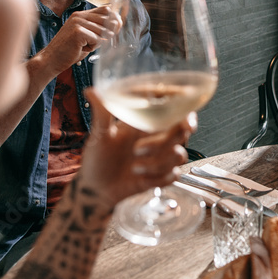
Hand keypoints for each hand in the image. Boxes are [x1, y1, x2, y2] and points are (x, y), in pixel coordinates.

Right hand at [36, 6, 121, 74]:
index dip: (114, 19)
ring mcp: (78, 22)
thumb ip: (98, 28)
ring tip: (85, 46)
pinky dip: (93, 46)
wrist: (51, 59)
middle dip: (109, 32)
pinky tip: (82, 48)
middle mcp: (79, 16)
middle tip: (95, 42)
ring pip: (103, 31)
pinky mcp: (78, 32)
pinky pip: (97, 39)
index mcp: (81, 14)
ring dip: (98, 42)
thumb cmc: (70, 50)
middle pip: (107, 19)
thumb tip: (117, 23)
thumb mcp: (85, 35)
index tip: (116, 29)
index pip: (106, 9)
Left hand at [76, 89, 193, 208]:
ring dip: (157, 162)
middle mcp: (157, 139)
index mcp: (146, 124)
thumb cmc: (97, 158)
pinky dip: (159, 177)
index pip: (175, 113)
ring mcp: (160, 158)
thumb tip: (91, 90)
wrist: (96, 188)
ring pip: (178, 155)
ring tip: (134, 165)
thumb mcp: (99, 134)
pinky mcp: (160, 176)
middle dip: (167, 140)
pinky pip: (173, 175)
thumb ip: (102, 112)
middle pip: (182, 133)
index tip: (185, 121)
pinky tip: (141, 177)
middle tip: (140, 147)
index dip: (186, 115)